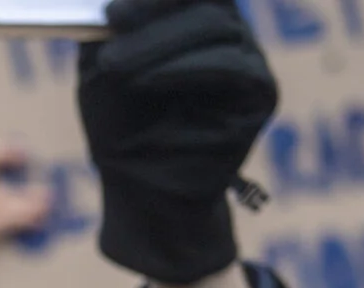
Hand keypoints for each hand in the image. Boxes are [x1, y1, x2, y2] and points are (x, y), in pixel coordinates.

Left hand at [77, 0, 278, 284]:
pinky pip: (232, 68)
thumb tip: (112, 3)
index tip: (112, 12)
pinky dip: (185, 69)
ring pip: (218, 31)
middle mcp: (230, 38)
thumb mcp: (102, 73)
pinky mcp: (261, 96)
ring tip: (116, 68)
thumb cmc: (121, 129)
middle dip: (151, 17)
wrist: (140, 192)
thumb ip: (110, 31)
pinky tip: (149, 82)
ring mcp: (251, 64)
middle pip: (206, 5)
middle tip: (110, 33)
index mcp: (195, 24)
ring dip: (160, 46)